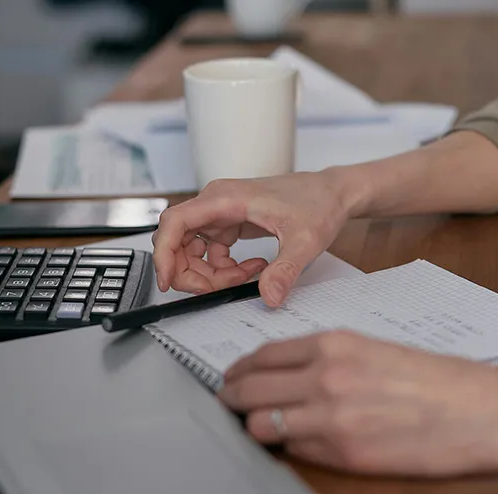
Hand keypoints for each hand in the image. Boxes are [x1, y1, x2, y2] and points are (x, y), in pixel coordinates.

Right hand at [152, 171, 351, 306]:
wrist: (332, 193)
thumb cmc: (318, 203)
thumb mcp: (305, 241)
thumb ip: (285, 270)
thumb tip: (269, 297)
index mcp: (225, 198)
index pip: (175, 222)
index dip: (164, 253)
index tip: (168, 281)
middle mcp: (217, 202)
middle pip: (178, 240)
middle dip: (191, 272)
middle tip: (215, 290)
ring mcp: (222, 213)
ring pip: (193, 249)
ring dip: (210, 273)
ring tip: (245, 278)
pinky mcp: (230, 222)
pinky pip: (211, 251)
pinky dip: (224, 268)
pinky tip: (252, 269)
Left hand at [218, 331, 497, 476]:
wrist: (479, 411)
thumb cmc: (438, 380)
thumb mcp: (376, 350)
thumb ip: (330, 359)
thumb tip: (292, 373)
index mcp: (335, 345)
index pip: (263, 356)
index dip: (240, 369)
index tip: (233, 376)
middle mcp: (325, 377)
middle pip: (250, 389)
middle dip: (233, 397)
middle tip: (229, 403)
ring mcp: (331, 418)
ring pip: (261, 424)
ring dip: (255, 426)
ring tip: (257, 427)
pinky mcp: (344, 454)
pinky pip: (295, 451)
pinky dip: (289, 448)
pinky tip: (295, 443)